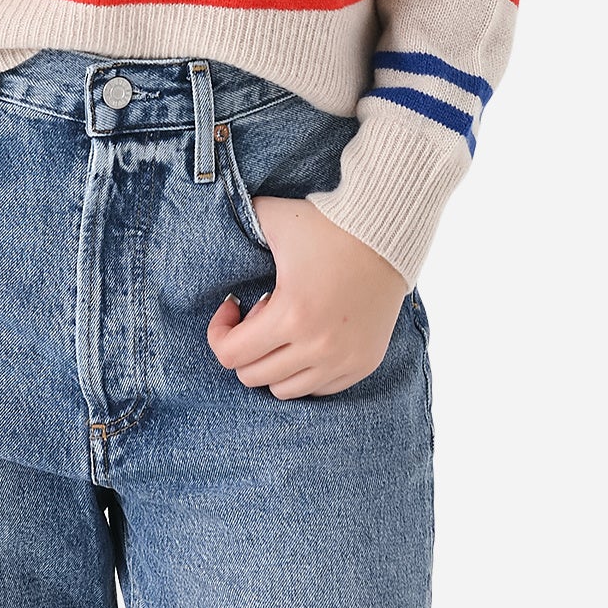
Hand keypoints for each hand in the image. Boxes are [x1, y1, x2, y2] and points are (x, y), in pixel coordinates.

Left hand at [207, 195, 409, 395]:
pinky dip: (304, 371)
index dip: (219, 333)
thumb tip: (219, 218)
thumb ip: (240, 219)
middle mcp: (318, 347)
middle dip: (245, 347)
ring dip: (273, 363)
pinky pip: (320, 389)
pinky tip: (307, 337)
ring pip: (285, 391)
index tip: (231, 306)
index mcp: (292, 315)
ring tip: (285, 327)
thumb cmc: (328, 224)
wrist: (388, 234)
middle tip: (261, 313)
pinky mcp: (363, 364)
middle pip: (254, 377)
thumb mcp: (275, 217)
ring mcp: (344, 360)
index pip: (231, 356)